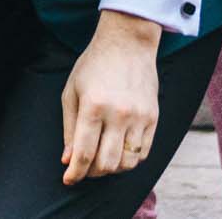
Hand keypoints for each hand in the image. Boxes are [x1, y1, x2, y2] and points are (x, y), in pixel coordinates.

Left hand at [59, 11, 160, 185]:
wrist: (127, 43)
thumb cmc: (94, 65)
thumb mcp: (72, 92)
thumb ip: (69, 128)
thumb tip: (68, 160)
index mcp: (94, 106)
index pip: (85, 153)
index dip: (75, 173)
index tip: (68, 179)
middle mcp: (119, 114)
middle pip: (107, 163)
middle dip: (91, 173)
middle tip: (84, 168)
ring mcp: (139, 117)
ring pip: (127, 163)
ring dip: (112, 169)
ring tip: (101, 159)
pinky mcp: (153, 118)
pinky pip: (143, 153)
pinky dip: (129, 160)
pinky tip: (119, 151)